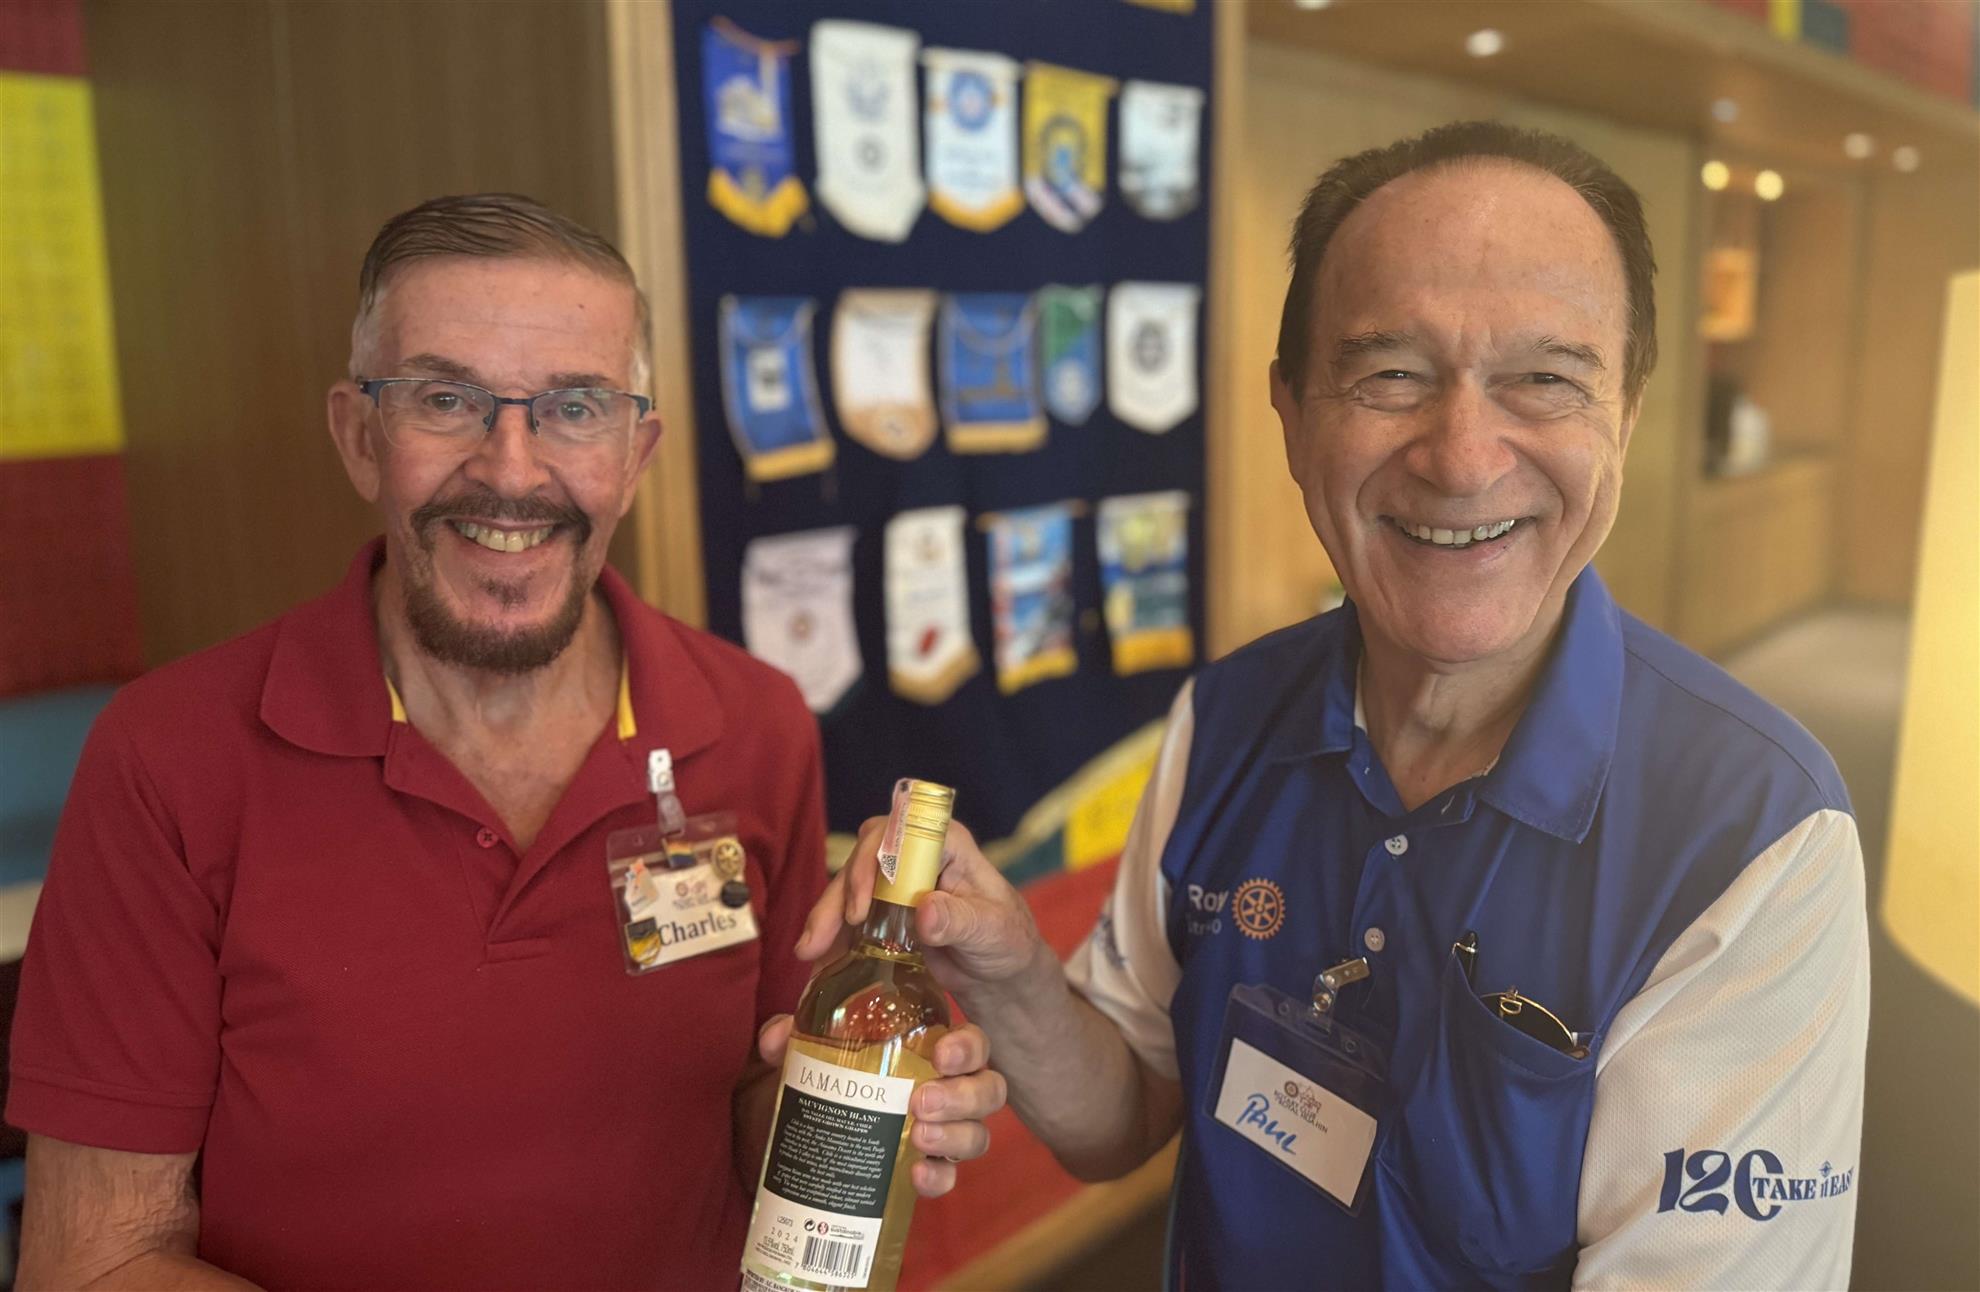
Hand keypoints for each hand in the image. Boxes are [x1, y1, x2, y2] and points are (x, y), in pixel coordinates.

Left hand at [756, 1016, 1007, 1196]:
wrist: (793, 1137)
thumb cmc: (820, 1082)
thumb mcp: (806, 1053)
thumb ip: (791, 1037)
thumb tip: (777, 1038)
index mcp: (927, 1053)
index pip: (969, 1043)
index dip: (967, 1047)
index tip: (941, 1053)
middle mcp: (945, 1091)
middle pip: (987, 1090)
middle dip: (963, 1096)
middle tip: (920, 1101)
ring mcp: (939, 1134)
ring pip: (977, 1135)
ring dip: (955, 1136)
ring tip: (919, 1136)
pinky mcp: (923, 1171)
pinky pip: (948, 1177)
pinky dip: (939, 1178)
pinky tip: (917, 1175)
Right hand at [795, 818, 1053, 999]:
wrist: (1001, 974)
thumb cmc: (1008, 941)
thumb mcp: (993, 932)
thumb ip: (961, 920)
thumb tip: (925, 910)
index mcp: (946, 843)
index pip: (899, 834)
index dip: (871, 863)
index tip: (859, 909)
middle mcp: (916, 856)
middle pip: (864, 860)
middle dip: (836, 897)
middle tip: (818, 939)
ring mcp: (897, 883)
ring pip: (850, 887)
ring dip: (825, 918)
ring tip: (807, 954)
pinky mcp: (884, 912)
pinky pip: (850, 918)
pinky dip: (832, 938)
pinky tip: (817, 963)